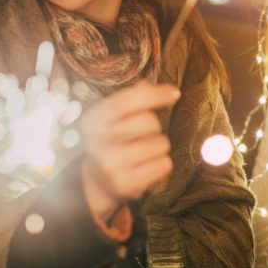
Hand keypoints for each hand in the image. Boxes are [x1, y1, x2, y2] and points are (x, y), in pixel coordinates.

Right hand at [80, 80, 178, 221]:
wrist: (96, 183)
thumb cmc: (111, 142)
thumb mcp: (113, 119)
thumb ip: (130, 99)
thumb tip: (147, 84)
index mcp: (93, 121)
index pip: (125, 101)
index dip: (153, 95)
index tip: (174, 93)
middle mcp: (97, 142)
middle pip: (148, 122)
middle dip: (154, 127)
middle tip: (142, 135)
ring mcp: (110, 165)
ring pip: (160, 144)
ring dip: (158, 146)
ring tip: (143, 153)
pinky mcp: (125, 184)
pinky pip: (164, 164)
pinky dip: (162, 164)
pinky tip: (147, 166)